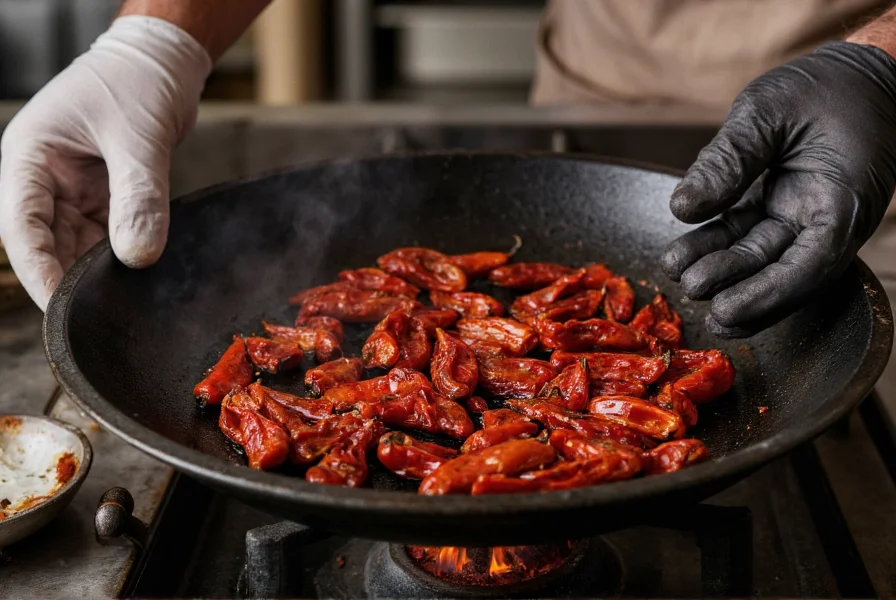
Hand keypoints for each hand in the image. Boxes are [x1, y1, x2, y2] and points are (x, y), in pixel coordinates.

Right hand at [0, 16, 209, 309]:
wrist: (164, 64)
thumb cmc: (137, 82)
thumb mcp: (138, 138)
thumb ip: (139, 196)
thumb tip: (138, 256)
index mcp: (29, 158)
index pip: (21, 226)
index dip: (38, 270)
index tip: (61, 308)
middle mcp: (44, 180)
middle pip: (47, 244)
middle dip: (71, 279)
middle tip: (100, 315)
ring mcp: (73, 191)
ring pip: (77, 246)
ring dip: (98, 271)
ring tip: (123, 300)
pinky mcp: (103, 198)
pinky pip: (106, 237)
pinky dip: (121, 256)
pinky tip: (138, 276)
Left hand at [661, 42, 895, 337]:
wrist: (860, 69)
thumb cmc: (826, 84)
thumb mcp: (769, 111)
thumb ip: (729, 159)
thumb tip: (684, 207)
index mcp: (843, 203)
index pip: (809, 268)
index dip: (767, 295)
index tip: (727, 310)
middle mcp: (829, 219)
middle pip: (781, 272)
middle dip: (736, 287)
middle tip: (691, 288)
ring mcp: (807, 215)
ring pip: (761, 257)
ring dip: (722, 269)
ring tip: (679, 272)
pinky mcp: (785, 206)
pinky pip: (750, 234)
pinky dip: (720, 246)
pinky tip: (686, 257)